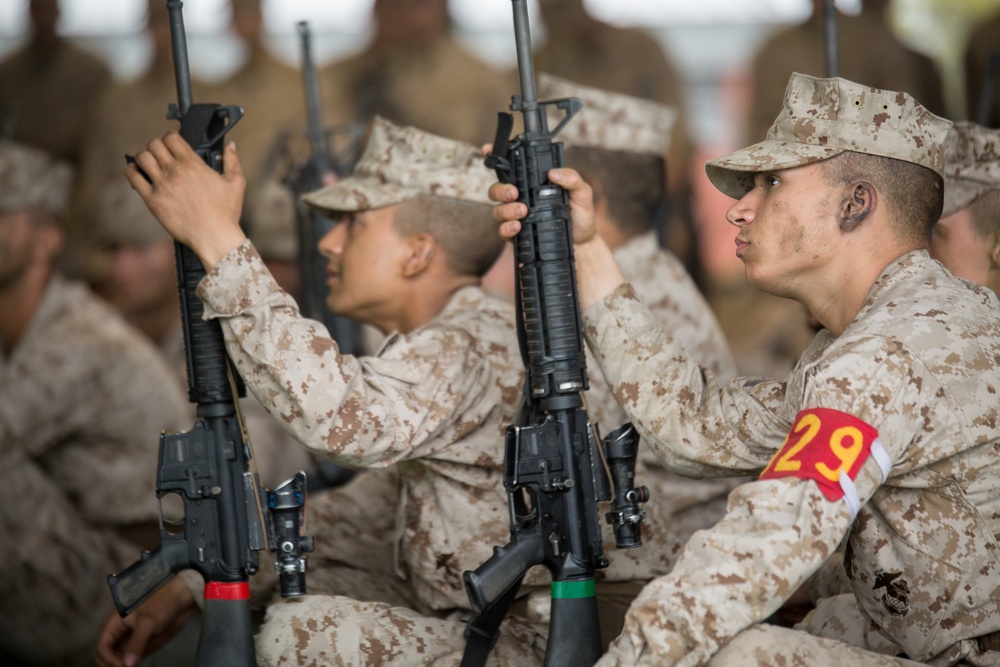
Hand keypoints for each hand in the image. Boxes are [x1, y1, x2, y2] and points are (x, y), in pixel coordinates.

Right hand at [95, 577, 198, 666]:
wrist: (181, 601)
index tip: (123, 665)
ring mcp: (130, 641)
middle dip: (111, 665)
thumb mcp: (148, 622)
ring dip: (121, 666)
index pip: (103, 646)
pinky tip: (137, 666)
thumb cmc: (162, 604)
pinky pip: (130, 660)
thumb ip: (137, 643)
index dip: (108, 658)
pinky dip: (131, 665)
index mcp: (115, 624)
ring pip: (117, 660)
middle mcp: (120, 634)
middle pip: (106, 655)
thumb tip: (127, 664)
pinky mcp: (141, 646)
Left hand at [125, 132, 247, 269]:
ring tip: (148, 165)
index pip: (171, 138)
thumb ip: (232, 161)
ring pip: (142, 158)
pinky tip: (138, 174)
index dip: (170, 139)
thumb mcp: (236, 183)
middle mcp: (175, 171)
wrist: (214, 237)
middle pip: (154, 144)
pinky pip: (133, 177)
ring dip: (144, 158)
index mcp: (193, 164)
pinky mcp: (152, 200)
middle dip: (156, 147)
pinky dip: (132, 171)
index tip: (172, 146)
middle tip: (160, 156)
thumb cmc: (226, 212)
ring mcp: (162, 185)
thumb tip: (231, 146)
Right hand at [488, 167, 597, 244]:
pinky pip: (502, 230)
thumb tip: (554, 173)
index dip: (495, 156)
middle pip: (497, 189)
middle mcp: (521, 198)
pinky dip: (506, 228)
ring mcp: (517, 217)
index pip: (511, 168)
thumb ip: (572, 179)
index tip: (487, 149)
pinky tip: (517, 227)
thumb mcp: (582, 193)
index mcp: (533, 184)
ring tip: (522, 211)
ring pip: (497, 210)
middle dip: (501, 190)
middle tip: (514, 193)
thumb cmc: (581, 216)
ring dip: (506, 209)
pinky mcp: (517, 235)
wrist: (583, 244)